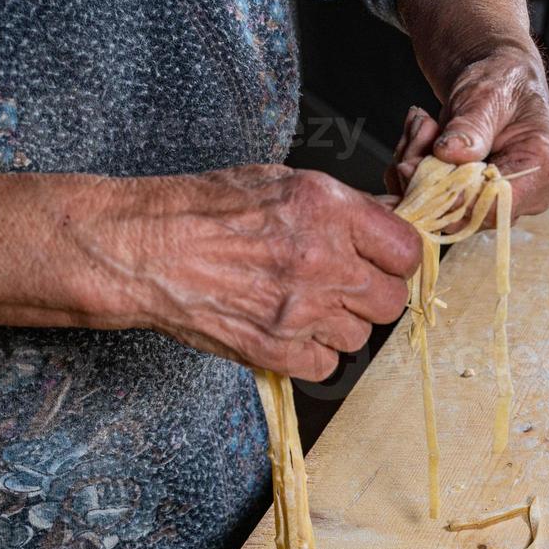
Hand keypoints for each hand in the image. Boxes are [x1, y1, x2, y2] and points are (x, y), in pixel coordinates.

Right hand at [104, 166, 421, 380]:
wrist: (142, 248)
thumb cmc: (201, 209)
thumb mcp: (279, 182)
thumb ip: (339, 207)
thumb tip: (383, 223)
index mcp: (327, 210)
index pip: (406, 251)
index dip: (396, 259)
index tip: (383, 261)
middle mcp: (321, 261)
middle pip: (391, 300)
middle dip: (373, 295)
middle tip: (346, 286)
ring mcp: (300, 310)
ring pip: (360, 337)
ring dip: (340, 325)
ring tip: (305, 305)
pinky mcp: (275, 349)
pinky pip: (326, 366)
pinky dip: (312, 355)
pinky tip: (289, 331)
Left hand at [384, 44, 548, 216]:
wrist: (499, 83)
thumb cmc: (502, 82)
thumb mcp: (485, 94)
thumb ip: (470, 125)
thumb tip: (449, 153)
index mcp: (544, 164)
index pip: (498, 202)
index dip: (452, 194)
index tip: (412, 165)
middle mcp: (531, 193)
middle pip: (469, 212)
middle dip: (428, 176)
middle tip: (418, 129)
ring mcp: (505, 202)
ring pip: (446, 211)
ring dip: (418, 172)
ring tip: (420, 124)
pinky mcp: (480, 205)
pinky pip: (438, 206)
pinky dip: (417, 176)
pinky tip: (419, 139)